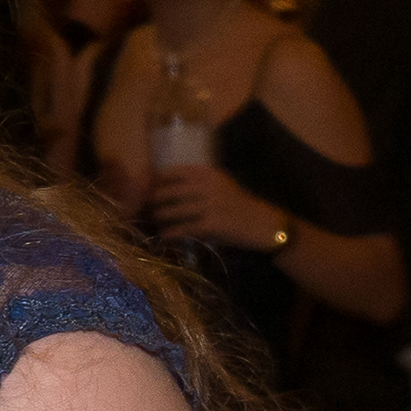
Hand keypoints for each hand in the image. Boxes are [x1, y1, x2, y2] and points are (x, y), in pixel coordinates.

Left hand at [144, 161, 279, 250]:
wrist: (263, 224)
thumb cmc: (239, 205)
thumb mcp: (221, 185)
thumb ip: (198, 183)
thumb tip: (164, 186)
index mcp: (208, 173)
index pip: (171, 172)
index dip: (155, 182)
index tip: (147, 190)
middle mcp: (207, 186)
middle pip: (166, 192)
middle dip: (153, 203)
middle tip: (147, 210)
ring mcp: (209, 205)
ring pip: (171, 211)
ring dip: (159, 219)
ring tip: (156, 222)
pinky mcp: (211, 224)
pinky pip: (182, 229)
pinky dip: (170, 234)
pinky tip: (164, 237)